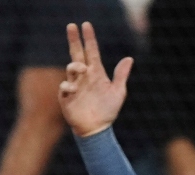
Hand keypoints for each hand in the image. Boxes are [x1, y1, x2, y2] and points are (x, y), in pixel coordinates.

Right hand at [59, 21, 132, 137]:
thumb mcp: (118, 92)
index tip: (86, 25)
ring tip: (81, 68)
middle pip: (77, 53)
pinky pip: (65, 86)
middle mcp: (84, 76)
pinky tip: (73, 88)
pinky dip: (68, 85)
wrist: (97, 129)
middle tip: (71, 25)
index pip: (91, 51)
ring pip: (71, 68)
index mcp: (96, 72)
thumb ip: (121, 76)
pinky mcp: (66, 97)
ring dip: (75, 65)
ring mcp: (75, 85)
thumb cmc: (108, 111)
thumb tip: (129, 58)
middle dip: (74, 39)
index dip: (89, 38)